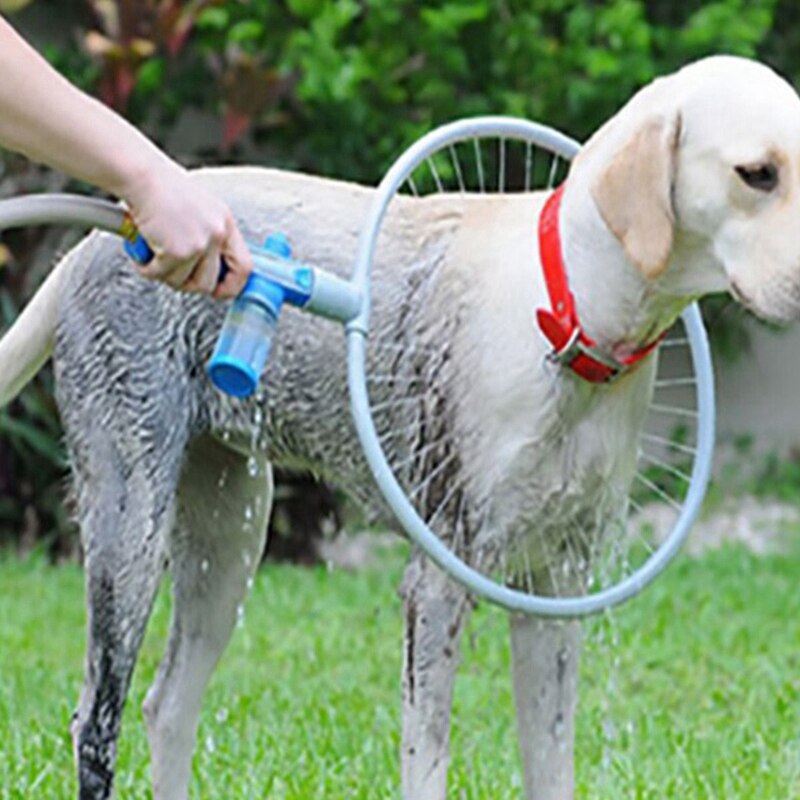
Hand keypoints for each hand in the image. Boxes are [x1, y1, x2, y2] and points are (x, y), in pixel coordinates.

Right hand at [120, 161, 250, 298]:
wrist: (141, 176)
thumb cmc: (164, 190)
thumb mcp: (201, 211)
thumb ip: (210, 236)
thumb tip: (212, 270)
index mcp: (226, 224)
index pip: (244, 267)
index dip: (232, 286)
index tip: (218, 292)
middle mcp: (217, 235)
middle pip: (209, 283)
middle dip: (188, 285)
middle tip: (172, 273)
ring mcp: (199, 244)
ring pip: (182, 282)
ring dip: (163, 274)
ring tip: (153, 254)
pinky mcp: (177, 251)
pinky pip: (160, 274)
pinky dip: (146, 268)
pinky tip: (140, 252)